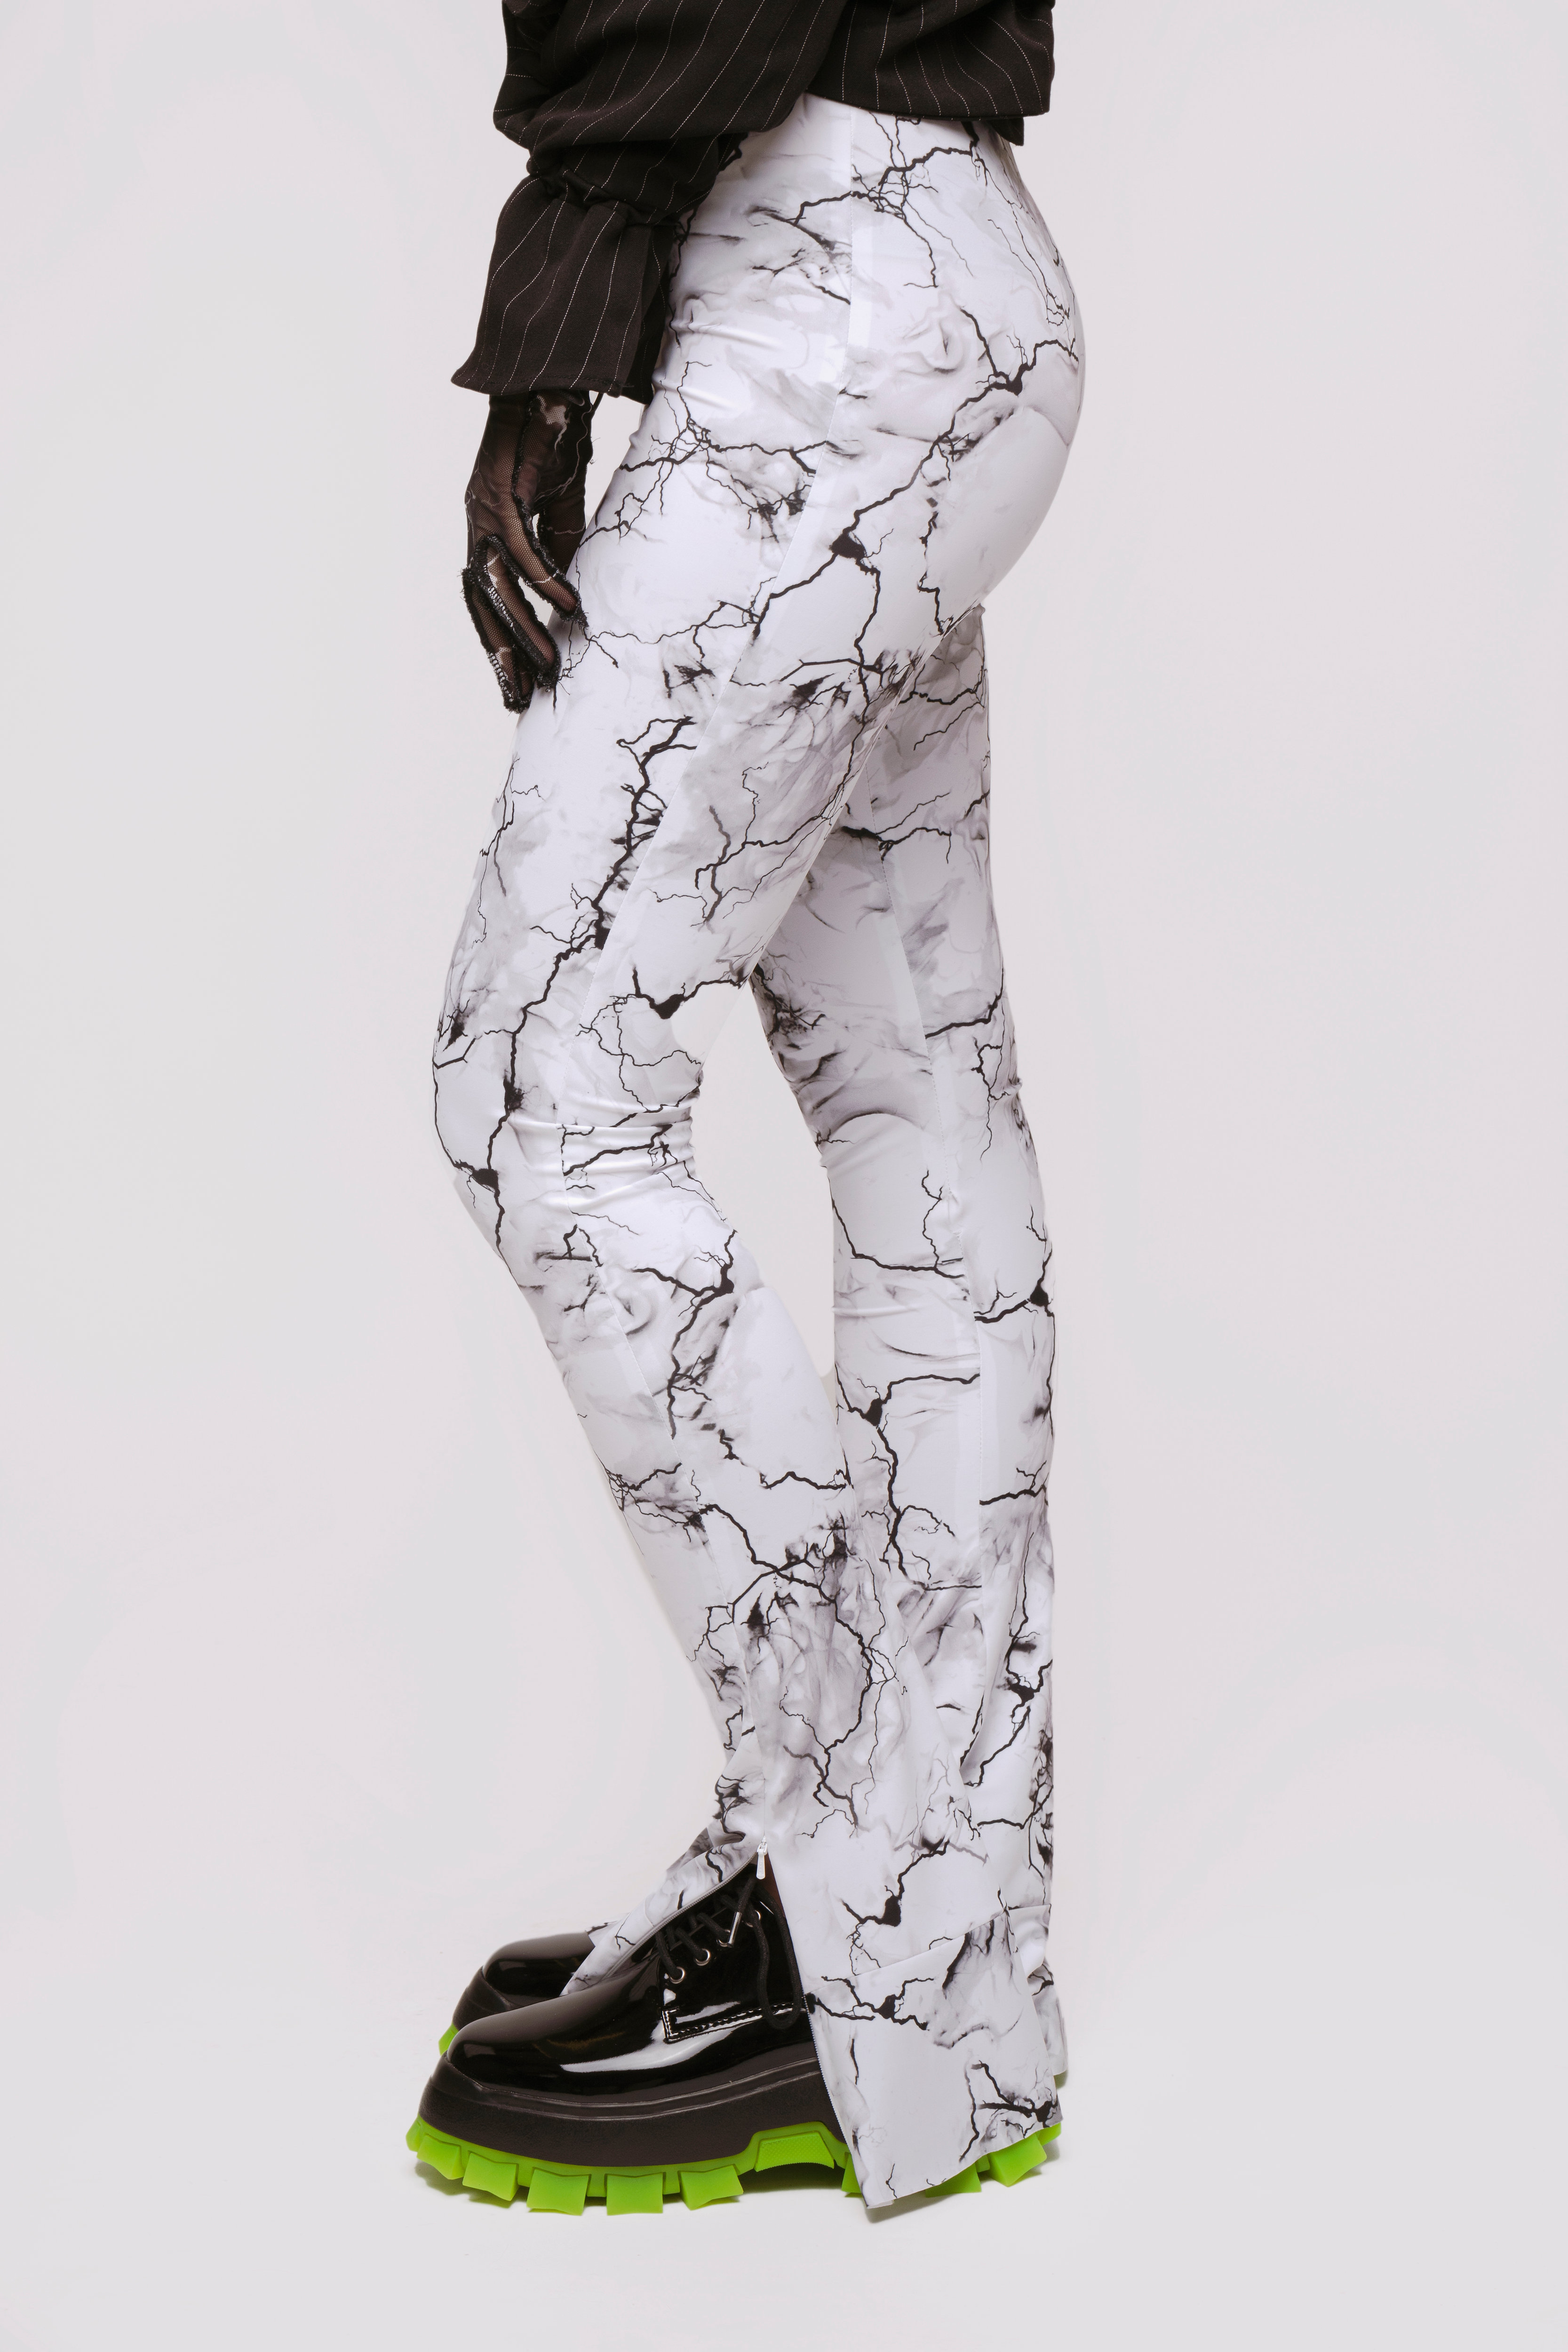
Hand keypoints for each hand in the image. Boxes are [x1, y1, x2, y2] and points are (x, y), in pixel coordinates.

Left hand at [462, 389, 594, 710]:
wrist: (548, 382)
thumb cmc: (554, 440)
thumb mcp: (562, 506)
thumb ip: (560, 548)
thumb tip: (564, 594)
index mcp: (488, 529)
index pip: (488, 597)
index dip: (500, 639)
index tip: (517, 680)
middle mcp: (478, 524)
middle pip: (482, 603)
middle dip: (502, 652)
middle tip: (521, 695)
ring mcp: (485, 510)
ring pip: (497, 585)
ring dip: (523, 626)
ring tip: (549, 662)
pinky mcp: (503, 494)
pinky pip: (523, 550)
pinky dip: (544, 581)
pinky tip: (566, 606)